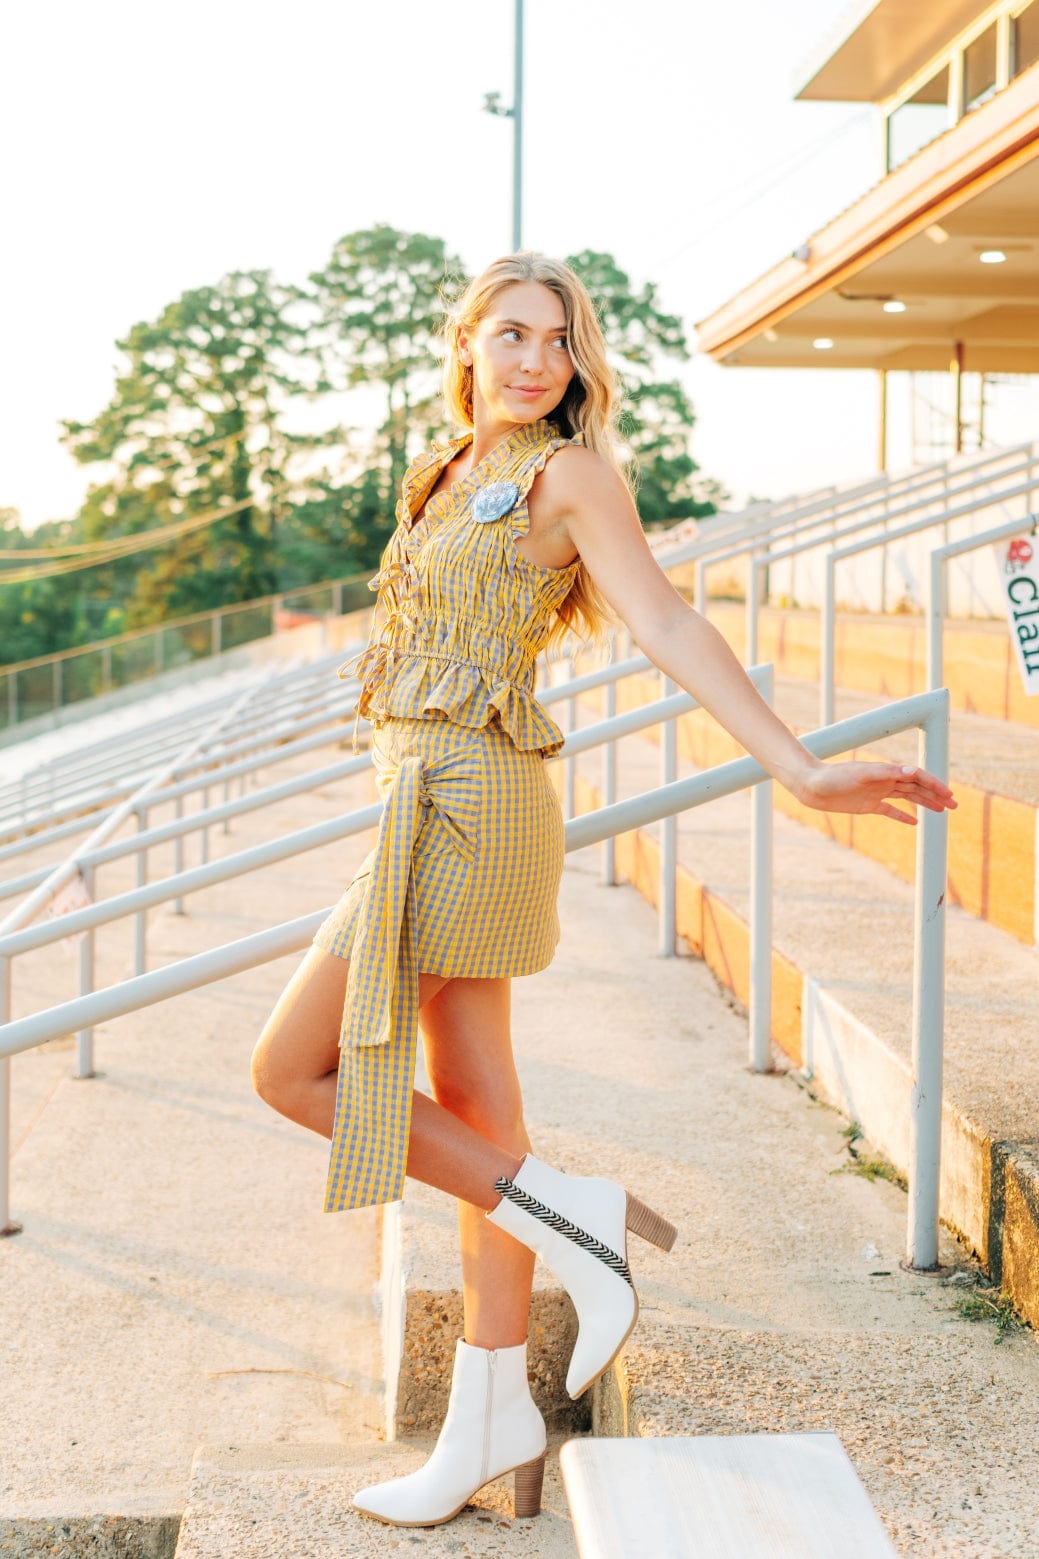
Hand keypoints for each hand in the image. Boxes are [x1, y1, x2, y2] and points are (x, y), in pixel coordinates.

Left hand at [795, 759, 956, 825]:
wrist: (813, 787)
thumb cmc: (834, 777)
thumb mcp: (861, 773)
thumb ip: (885, 772)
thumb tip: (911, 770)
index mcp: (886, 771)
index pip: (917, 776)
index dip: (934, 784)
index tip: (949, 795)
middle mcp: (885, 781)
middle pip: (916, 787)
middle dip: (936, 795)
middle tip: (954, 805)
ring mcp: (877, 793)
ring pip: (907, 798)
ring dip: (925, 803)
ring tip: (942, 811)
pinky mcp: (868, 805)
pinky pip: (890, 811)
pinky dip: (903, 816)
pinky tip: (915, 822)